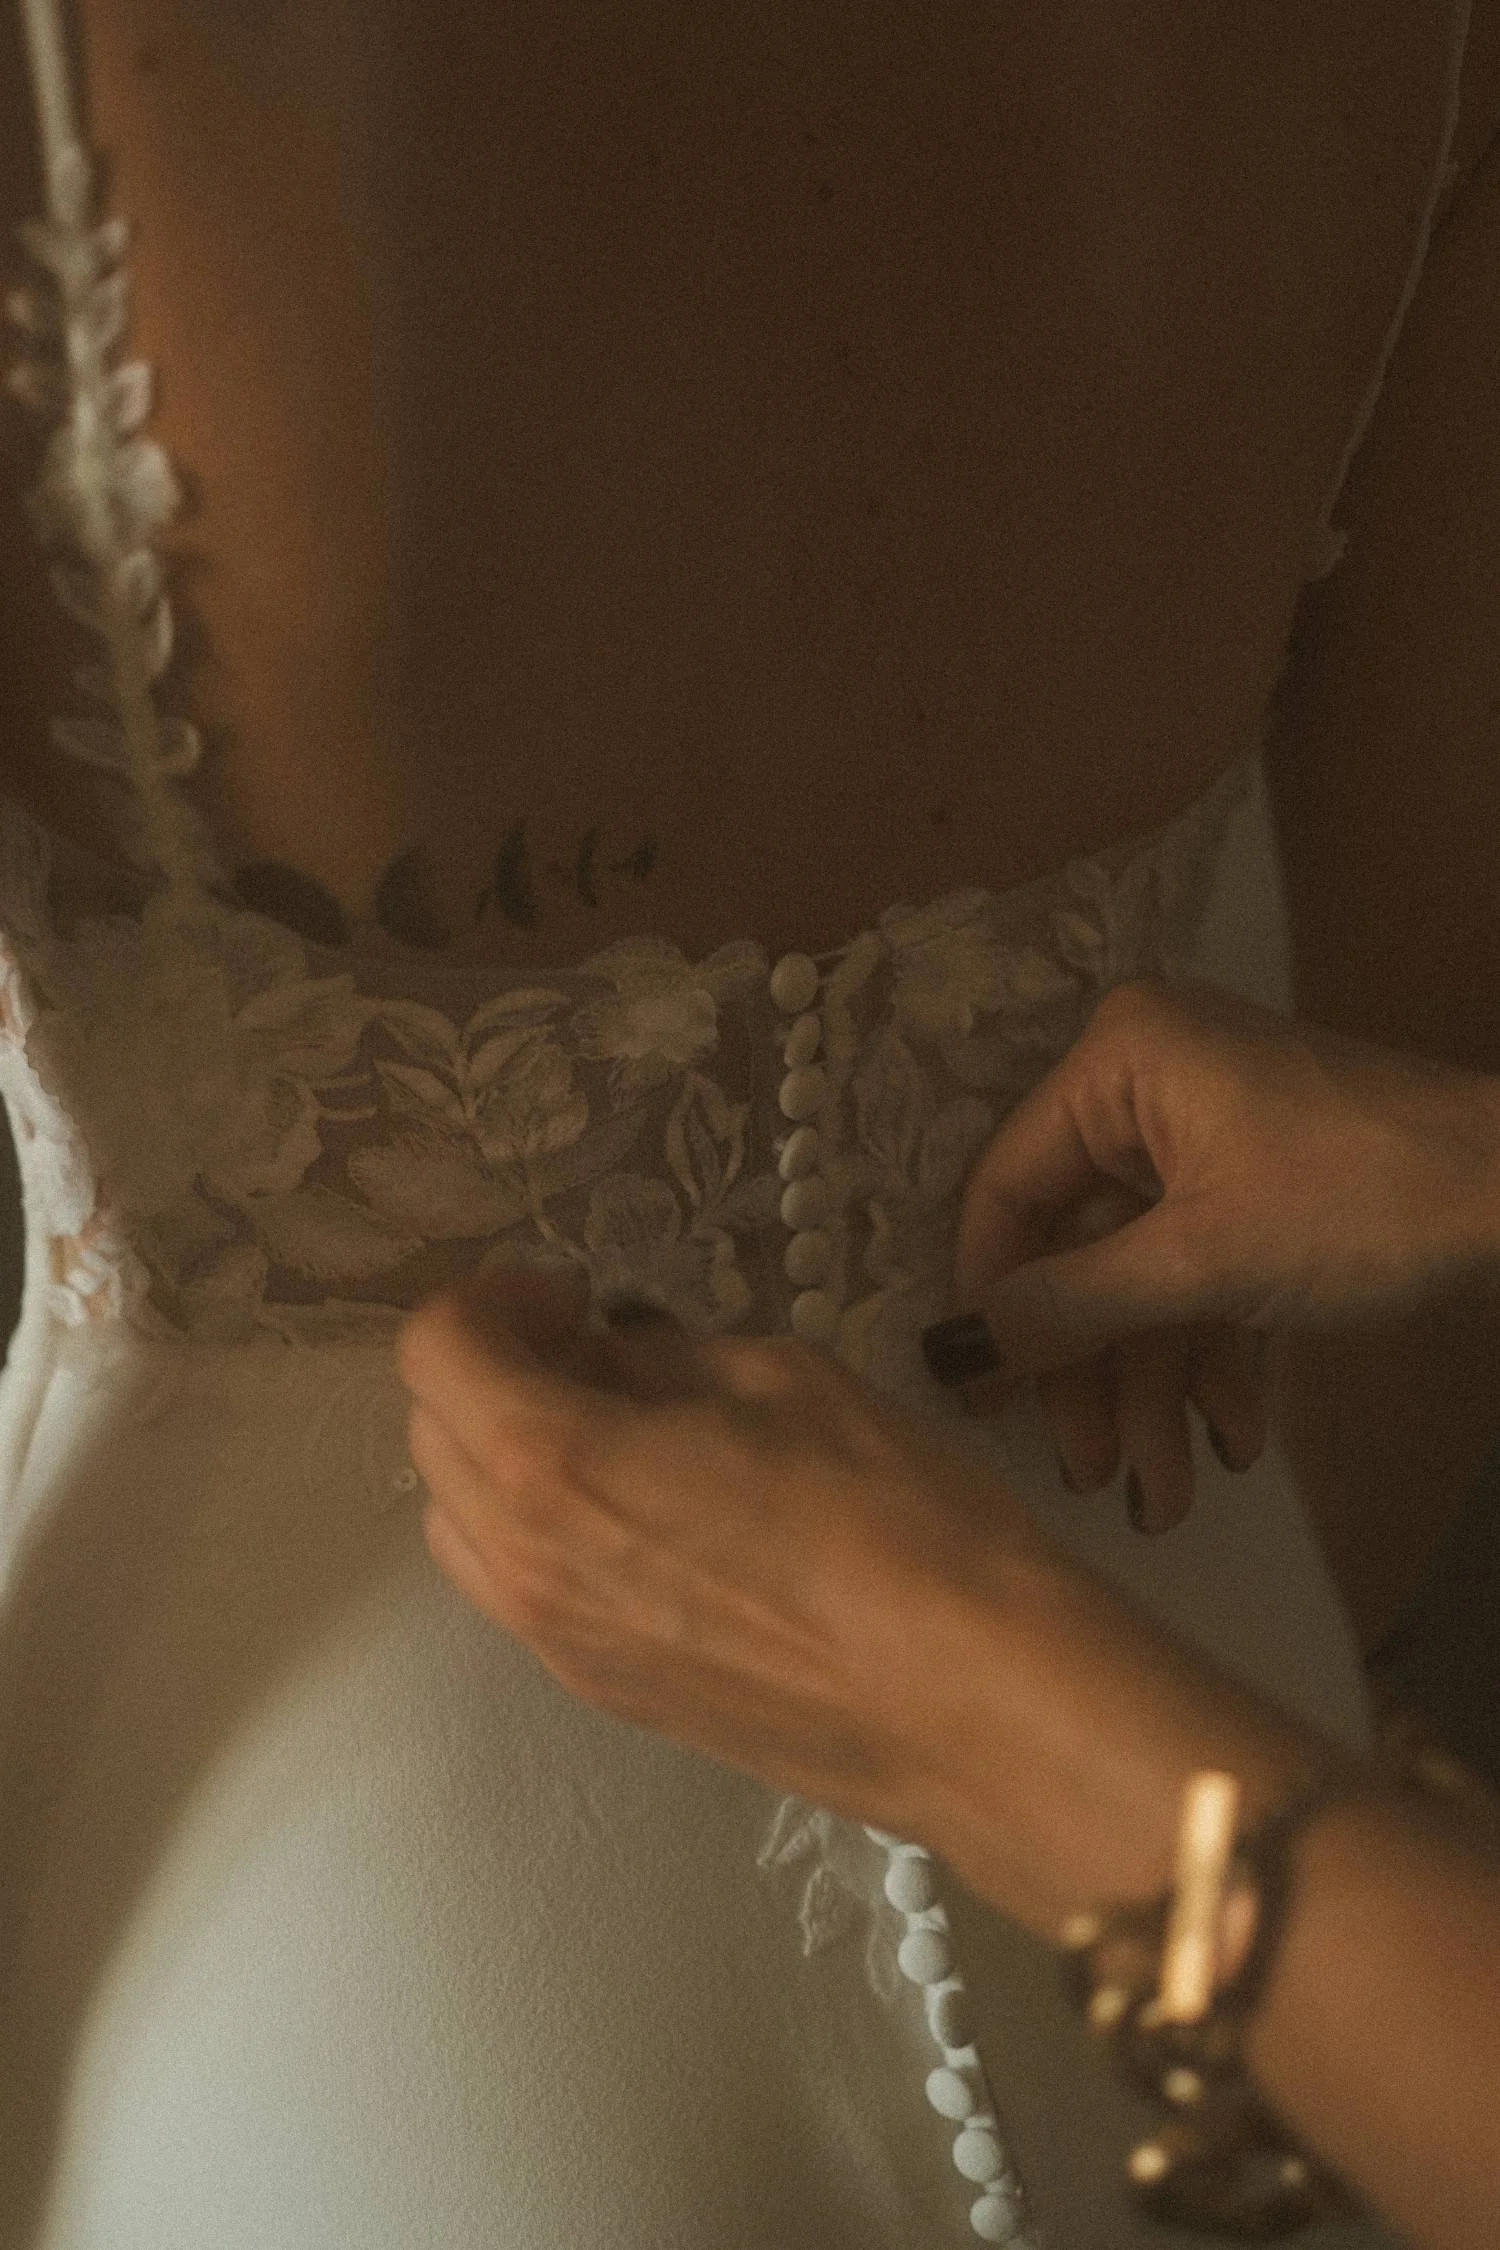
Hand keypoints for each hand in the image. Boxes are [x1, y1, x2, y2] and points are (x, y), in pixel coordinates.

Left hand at [398, 1261, 1321, 1930]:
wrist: (978, 1705)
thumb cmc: (899, 1519)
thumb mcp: (786, 1378)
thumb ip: (666, 1358)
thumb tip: (613, 1358)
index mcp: (555, 1462)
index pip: (436, 1350)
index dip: (493, 1297)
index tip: (575, 1295)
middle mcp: (526, 1563)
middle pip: (432, 1438)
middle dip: (493, 1371)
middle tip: (595, 1349)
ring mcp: (559, 1646)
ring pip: (464, 1526)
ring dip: (506, 1458)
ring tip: (618, 1433)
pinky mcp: (608, 1698)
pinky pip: (525, 1593)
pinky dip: (547, 1531)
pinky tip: (654, 1514)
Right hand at [945, 978, 1499, 1529]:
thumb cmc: (1361, 1202)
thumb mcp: (1201, 1262)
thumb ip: (1067, 1306)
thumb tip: (946, 1349)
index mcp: (1120, 1063)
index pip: (1010, 1188)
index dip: (989, 1300)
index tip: (978, 1401)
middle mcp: (1149, 1086)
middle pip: (1078, 1248)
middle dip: (1093, 1372)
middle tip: (1090, 1473)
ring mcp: (1207, 1138)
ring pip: (1141, 1276)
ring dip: (1153, 1388)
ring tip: (1166, 1498)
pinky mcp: (1256, 1186)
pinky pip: (1200, 1273)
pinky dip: (1210, 1356)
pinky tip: (1231, 1439)